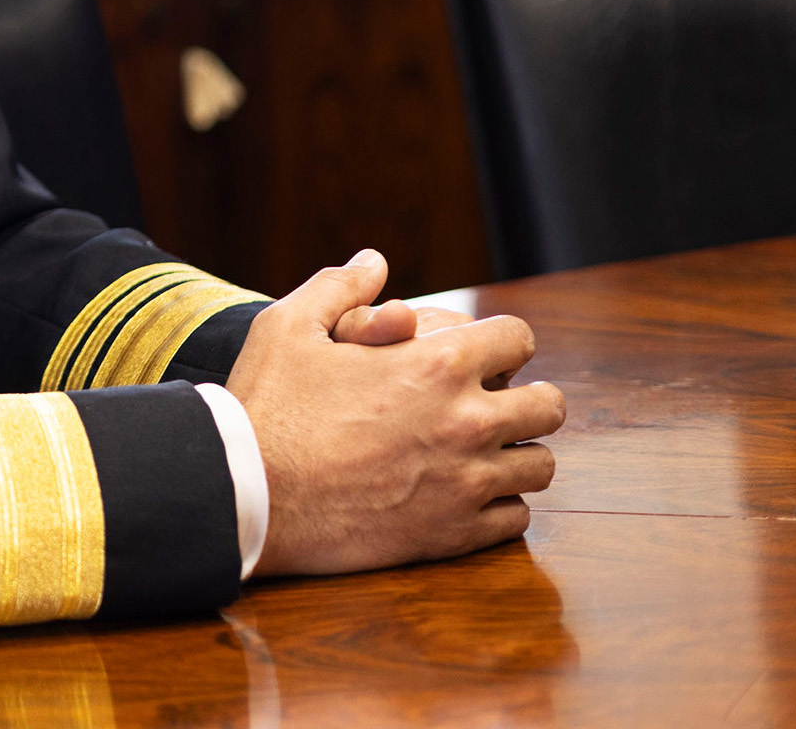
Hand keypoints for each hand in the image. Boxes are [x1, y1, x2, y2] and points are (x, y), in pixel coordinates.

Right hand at [226, 249, 564, 576]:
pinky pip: (514, 518)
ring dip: (518, 454)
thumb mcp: (288, 326)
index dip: (503, 341)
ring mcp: (466, 482)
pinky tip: (466, 494)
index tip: (485, 355)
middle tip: (496, 405)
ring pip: (539, 466)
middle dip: (528, 399)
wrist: (246, 492)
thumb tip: (374, 262)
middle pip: (548, 406)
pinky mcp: (454, 534)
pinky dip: (499, 505)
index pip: (518, 338)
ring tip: (485, 453)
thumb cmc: (266, 405)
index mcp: (437, 363)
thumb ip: (339, 287)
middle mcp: (466, 421)